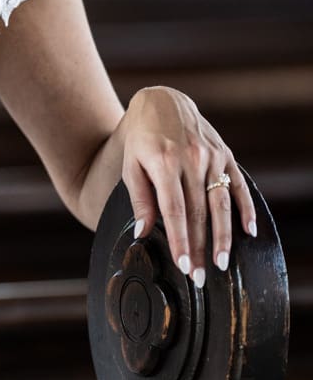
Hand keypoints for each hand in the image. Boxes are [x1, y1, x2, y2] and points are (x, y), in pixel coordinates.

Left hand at [121, 86, 256, 286]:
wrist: (162, 102)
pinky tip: (248, 231)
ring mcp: (212, 156)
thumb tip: (143, 233)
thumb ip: (140, 199)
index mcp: (165, 163)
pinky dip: (245, 208)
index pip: (174, 210)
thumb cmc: (142, 139)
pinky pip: (237, 185)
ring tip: (220, 262)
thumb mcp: (131, 165)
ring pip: (220, 203)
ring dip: (222, 236)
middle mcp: (192, 159)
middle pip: (198, 212)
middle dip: (199, 248)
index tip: (183, 265)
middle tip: (199, 277)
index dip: (180, 240)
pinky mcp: (226, 154)